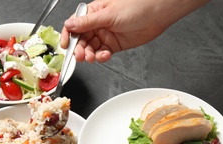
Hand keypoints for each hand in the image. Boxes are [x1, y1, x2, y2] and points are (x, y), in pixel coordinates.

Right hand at [60, 0, 209, 62]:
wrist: (157, 14)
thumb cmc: (136, 6)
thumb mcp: (108, 14)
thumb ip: (88, 22)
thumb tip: (69, 25)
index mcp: (93, 13)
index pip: (74, 25)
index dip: (68, 36)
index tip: (65, 46)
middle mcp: (97, 24)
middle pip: (81, 40)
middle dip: (79, 49)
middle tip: (80, 56)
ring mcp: (105, 35)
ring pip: (91, 48)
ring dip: (89, 55)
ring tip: (92, 57)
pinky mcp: (114, 45)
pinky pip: (102, 54)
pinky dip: (101, 57)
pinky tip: (105, 55)